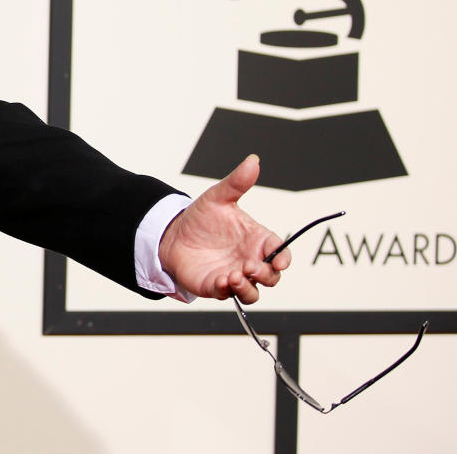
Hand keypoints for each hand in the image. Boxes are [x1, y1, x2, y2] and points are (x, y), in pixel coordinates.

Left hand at [158, 154, 290, 302]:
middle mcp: (249, 260)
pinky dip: (227, 291)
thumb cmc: (201, 218)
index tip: (279, 260)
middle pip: (271, 277)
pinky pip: (228, 296)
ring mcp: (234, 275)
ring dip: (248, 288)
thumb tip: (252, 161)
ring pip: (253, 292)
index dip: (283, 258)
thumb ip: (237, 182)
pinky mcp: (216, 286)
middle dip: (266, 275)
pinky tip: (221, 280)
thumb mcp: (218, 197)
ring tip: (235, 276)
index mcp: (256, 240)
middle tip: (250, 266)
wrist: (174, 234)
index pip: (280, 252)